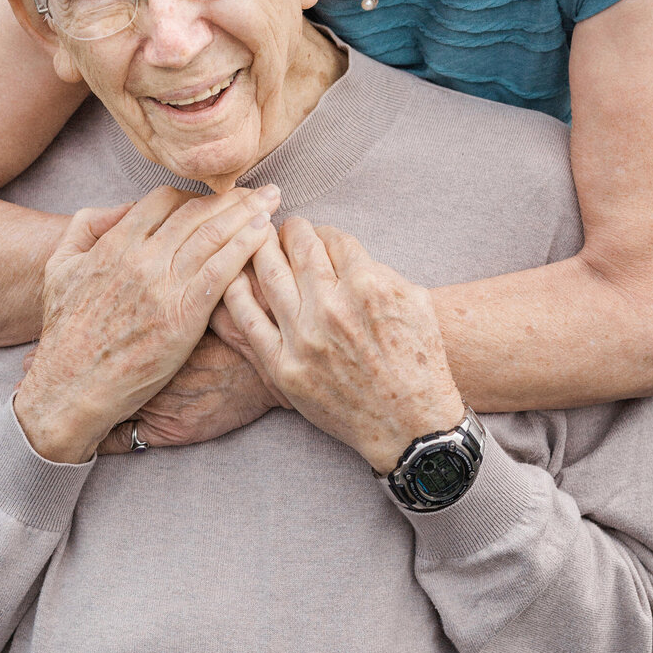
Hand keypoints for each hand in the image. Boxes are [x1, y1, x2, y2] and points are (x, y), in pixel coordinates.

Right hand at [14, 183, 279, 462]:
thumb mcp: (59, 268)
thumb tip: (119, 209)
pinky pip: (222, 272)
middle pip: (196, 213)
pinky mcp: (183, 317)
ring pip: (214, 236)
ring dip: (247, 213)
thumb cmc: (65, 334)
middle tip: (260, 189)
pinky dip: (245, 247)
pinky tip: (264, 234)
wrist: (71, 387)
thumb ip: (84, 228)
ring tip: (272, 200)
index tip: (215, 197)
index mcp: (114, 244)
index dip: (194, 195)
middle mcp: (142, 259)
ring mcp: (164, 287)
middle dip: (232, 197)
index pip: (163, 200)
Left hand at [222, 219, 463, 474]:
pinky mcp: (284, 368)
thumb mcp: (414, 301)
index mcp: (368, 285)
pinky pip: (248, 322)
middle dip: (289, 231)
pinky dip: (237, 294)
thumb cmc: (418, 362)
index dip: (322, 230)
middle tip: (283, 227)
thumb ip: (378, 269)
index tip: (316, 233)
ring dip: (261, 251)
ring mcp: (304, 339)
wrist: (410, 425)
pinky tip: (234, 279)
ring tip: (259, 242)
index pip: (333, 238)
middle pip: (298, 249)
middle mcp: (332, 308)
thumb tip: (342, 249)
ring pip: (269, 276)